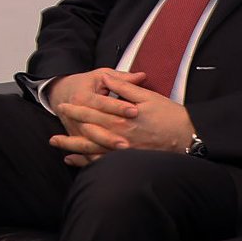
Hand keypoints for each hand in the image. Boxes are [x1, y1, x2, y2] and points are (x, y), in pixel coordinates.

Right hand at [45, 68, 142, 165]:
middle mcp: (76, 115)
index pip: (102, 103)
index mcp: (82, 97)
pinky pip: (87, 149)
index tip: (135, 111)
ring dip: (106, 145)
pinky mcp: (76, 137)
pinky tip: (111, 160)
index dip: (119, 107)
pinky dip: (97, 156)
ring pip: (91, 140)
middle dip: (113, 133)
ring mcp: (76, 128)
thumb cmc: (84, 84)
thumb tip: (142, 76)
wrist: (61, 92)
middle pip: (96, 126)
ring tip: (123, 149)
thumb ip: (121, 78)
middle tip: (129, 140)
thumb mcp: (99, 75)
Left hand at [51, 69, 192, 162]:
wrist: (188, 136)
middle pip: (89, 133)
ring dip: (74, 148)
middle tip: (52, 131)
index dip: (77, 110)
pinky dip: (87, 162)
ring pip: (93, 150)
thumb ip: (124, 87)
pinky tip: (74, 160)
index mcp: (123, 118)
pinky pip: (104, 162)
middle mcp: (120, 136)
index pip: (94, 113)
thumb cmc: (169, 115)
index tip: (63, 106)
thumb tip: (107, 77)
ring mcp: (124, 150)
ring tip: (57, 145)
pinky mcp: (129, 159)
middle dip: (70, 131)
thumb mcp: (147, 96)